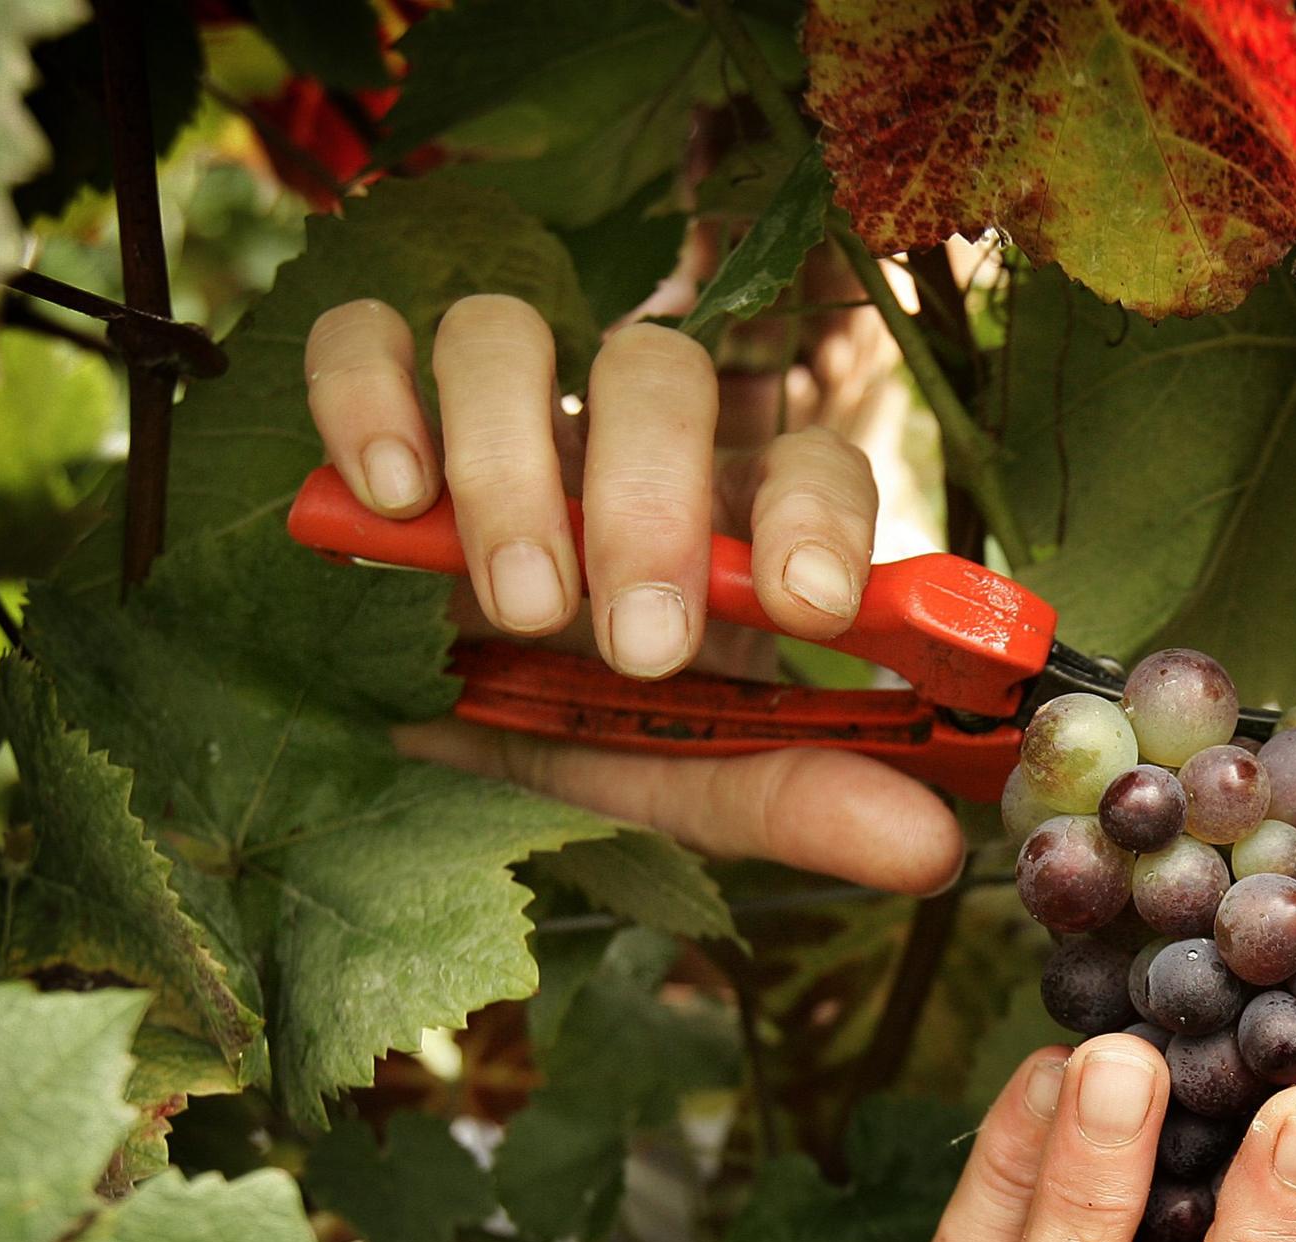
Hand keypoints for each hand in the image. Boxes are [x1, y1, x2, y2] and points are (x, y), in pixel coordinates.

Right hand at [303, 295, 963, 892]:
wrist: (402, 729)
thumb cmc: (573, 729)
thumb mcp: (685, 780)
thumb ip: (798, 799)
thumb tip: (933, 852)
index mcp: (726, 512)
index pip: (808, 459)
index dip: (819, 515)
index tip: (811, 608)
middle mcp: (620, 437)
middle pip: (658, 371)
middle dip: (649, 505)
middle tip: (637, 644)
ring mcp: (497, 407)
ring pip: (507, 340)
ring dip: (511, 468)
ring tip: (518, 608)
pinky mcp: (372, 402)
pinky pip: (362, 335)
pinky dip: (369, 394)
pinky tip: (388, 499)